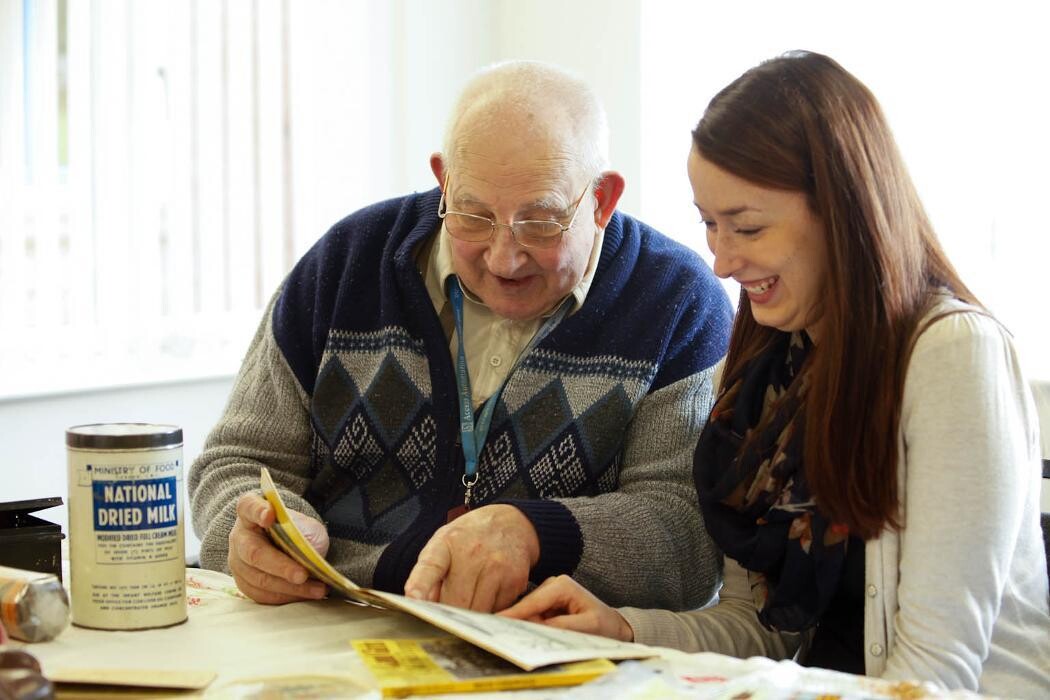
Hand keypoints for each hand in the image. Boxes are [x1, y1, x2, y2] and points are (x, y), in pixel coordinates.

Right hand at [228, 492, 329, 603]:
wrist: (282, 542)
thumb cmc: (292, 529)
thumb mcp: (301, 523)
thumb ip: (304, 532)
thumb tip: (311, 553)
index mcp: (249, 512)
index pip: (249, 507)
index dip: (258, 511)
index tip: (270, 515)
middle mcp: (239, 537)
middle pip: (254, 552)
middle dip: (281, 566)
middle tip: (303, 574)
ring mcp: (237, 562)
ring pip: (259, 579)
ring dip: (290, 587)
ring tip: (317, 589)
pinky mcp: (243, 583)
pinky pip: (262, 595)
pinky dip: (286, 597)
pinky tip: (305, 595)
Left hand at [404, 504, 539, 611]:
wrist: (511, 523)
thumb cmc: (470, 538)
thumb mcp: (443, 545)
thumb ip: (428, 577)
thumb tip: (422, 610)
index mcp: (446, 544)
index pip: (430, 567)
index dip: (420, 585)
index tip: (413, 598)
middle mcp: (472, 553)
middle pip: (454, 603)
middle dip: (449, 615)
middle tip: (448, 611)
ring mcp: (496, 567)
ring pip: (476, 612)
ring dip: (470, 616)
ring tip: (471, 597)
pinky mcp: (515, 581)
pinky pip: (497, 612)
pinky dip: (490, 611)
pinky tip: (490, 593)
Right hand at [499, 575, 634, 640]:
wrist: (613, 626)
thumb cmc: (604, 625)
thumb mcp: (588, 627)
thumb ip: (563, 626)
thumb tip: (537, 626)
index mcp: (562, 585)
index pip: (533, 601)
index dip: (514, 613)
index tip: (495, 621)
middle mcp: (552, 585)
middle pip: (526, 606)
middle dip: (516, 621)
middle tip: (502, 635)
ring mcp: (547, 593)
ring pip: (527, 612)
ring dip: (522, 625)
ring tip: (516, 637)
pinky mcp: (545, 604)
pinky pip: (531, 616)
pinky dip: (528, 626)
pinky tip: (525, 634)